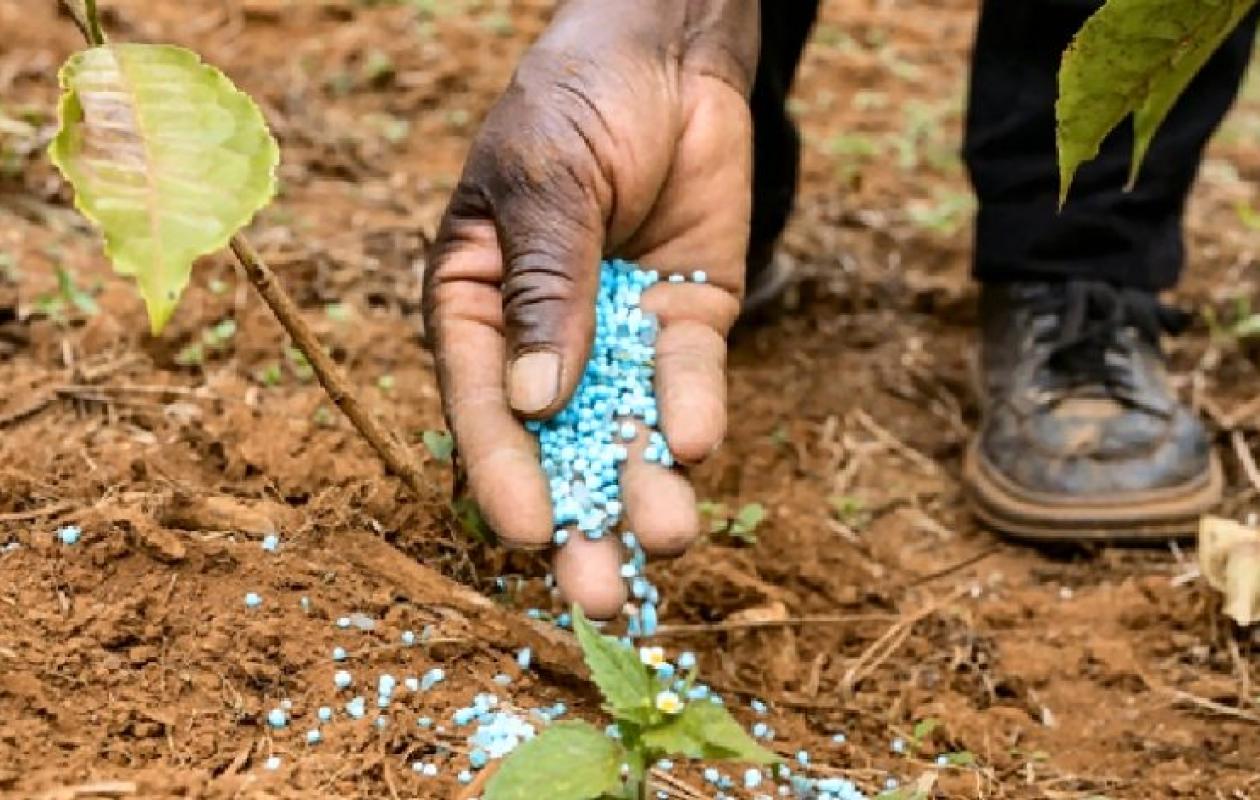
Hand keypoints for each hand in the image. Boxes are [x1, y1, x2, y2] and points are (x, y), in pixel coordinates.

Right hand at [424, 0, 757, 616]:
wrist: (668, 54)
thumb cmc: (576, 100)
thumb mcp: (545, 181)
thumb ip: (542, 287)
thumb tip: (534, 401)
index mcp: (477, 306)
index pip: (480, 402)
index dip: (502, 470)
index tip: (526, 532)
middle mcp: (544, 340)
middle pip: (556, 446)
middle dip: (580, 520)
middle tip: (601, 594)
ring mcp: (617, 338)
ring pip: (626, 431)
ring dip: (643, 489)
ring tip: (665, 537)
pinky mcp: (683, 326)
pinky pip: (688, 381)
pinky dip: (692, 413)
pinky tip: (694, 446)